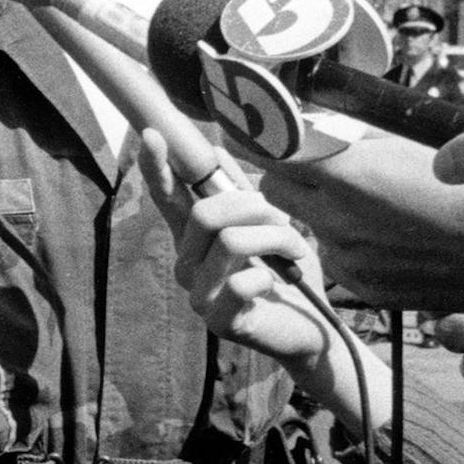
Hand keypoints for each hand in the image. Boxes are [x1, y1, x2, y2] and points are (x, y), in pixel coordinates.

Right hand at [141, 131, 331, 372]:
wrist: (312, 330)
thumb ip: (240, 193)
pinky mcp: (218, 322)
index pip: (167, 197)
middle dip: (253, 207)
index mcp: (194, 239)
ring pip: (229, 242)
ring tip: (296, 250)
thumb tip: (214, 149)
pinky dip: (269, 276)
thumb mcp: (268, 226)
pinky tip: (278, 285)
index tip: (151, 134)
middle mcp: (187, 265)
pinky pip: (240, 283)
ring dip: (275, 237)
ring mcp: (199, 295)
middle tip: (283, 220)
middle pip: (204, 214)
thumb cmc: (287, 276)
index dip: (156, 166)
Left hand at [260, 132, 463, 311]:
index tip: (256, 136)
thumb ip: (356, 137)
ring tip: (374, 210)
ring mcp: (349, 260)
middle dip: (288, 177)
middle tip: (314, 170)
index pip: (269, 154)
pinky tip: (391, 241)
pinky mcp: (366, 289)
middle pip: (273, 191)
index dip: (262, 142)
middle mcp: (338, 222)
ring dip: (325, 215)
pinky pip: (338, 260)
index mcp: (347, 177)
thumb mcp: (411, 144)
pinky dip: (351, 248)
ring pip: (308, 228)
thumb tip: (317, 127)